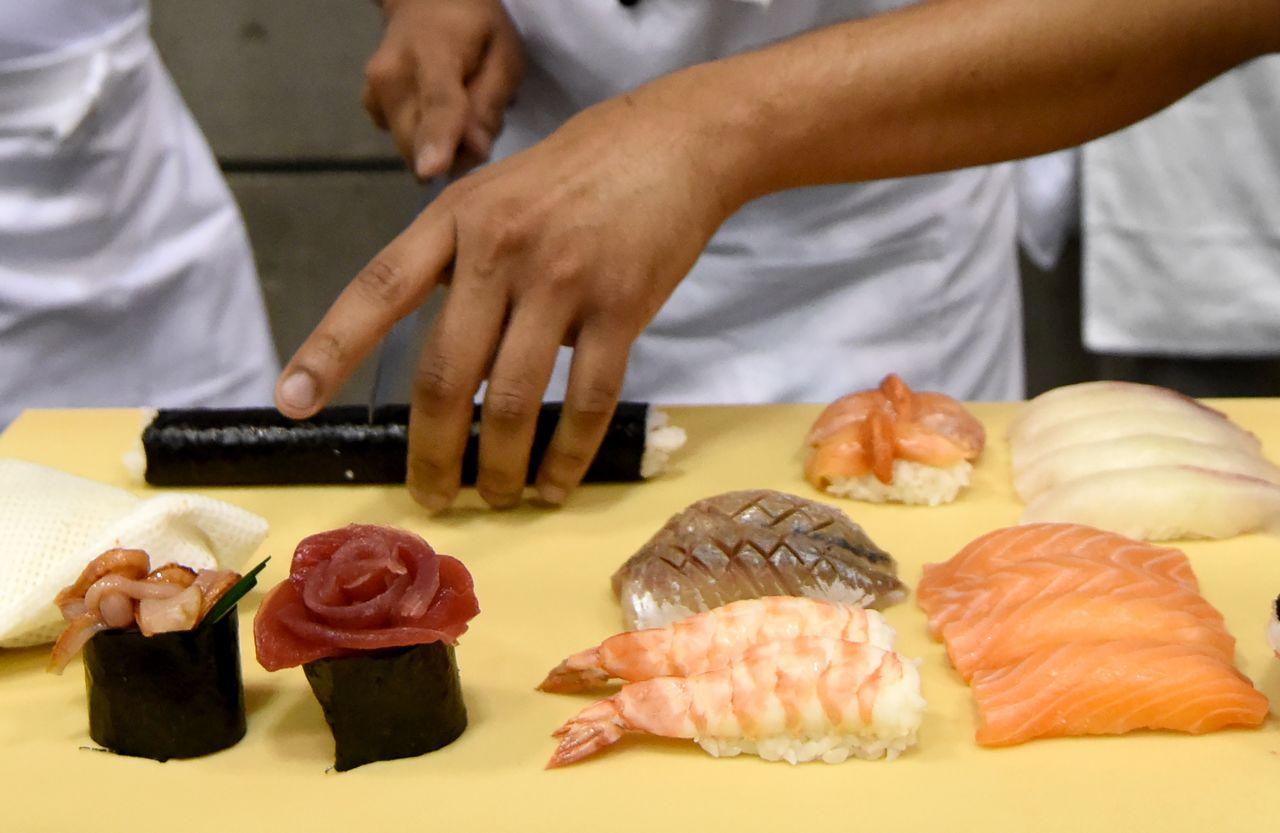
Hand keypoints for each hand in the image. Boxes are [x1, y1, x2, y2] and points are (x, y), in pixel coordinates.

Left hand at [276, 90, 738, 510]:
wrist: (672, 143)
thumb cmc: (577, 175)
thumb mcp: (496, 194)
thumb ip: (459, 263)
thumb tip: (444, 360)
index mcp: (454, 219)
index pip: (377, 291)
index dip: (329, 350)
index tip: (290, 401)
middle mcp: (498, 248)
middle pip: (443, 374)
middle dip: (430, 453)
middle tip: (430, 498)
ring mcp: (561, 278)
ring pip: (511, 400)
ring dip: (498, 467)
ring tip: (497, 497)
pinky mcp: (620, 306)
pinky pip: (587, 400)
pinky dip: (567, 456)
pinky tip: (556, 482)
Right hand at [363, 0, 523, 178]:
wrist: (425, 2)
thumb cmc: (475, 28)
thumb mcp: (503, 57)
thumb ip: (490, 103)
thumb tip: (476, 151)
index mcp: (433, 52)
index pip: (437, 101)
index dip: (436, 138)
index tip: (431, 172)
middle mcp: (392, 75)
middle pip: (419, 140)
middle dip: (452, 153)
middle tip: (479, 129)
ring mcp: (374, 91)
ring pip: (409, 147)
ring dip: (439, 146)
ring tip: (459, 113)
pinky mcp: (370, 106)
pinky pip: (402, 140)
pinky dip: (423, 137)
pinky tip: (435, 112)